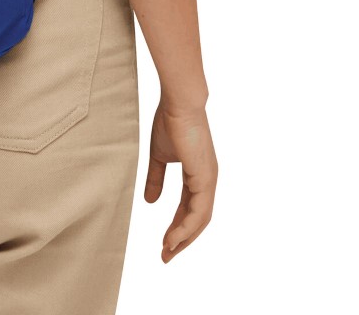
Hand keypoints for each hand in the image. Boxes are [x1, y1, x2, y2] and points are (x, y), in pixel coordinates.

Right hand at [144, 100, 216, 262]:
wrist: (178, 103)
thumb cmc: (169, 121)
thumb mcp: (159, 156)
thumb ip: (156, 179)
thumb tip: (150, 202)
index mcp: (197, 175)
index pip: (189, 209)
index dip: (177, 227)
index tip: (163, 243)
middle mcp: (206, 181)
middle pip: (197, 220)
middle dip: (182, 240)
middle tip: (166, 256)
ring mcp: (208, 180)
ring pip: (200, 220)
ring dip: (184, 238)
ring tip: (167, 251)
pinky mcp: (205, 178)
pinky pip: (198, 211)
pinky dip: (187, 228)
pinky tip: (174, 237)